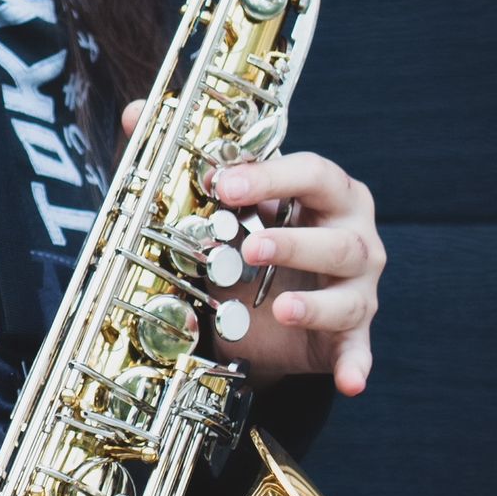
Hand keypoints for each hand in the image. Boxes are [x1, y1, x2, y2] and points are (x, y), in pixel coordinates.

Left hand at [121, 101, 385, 396]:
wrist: (265, 308)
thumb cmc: (253, 242)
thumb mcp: (221, 206)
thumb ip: (185, 160)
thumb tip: (137, 114)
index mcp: (324, 192)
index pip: (311, 173)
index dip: (269, 177)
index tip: (221, 185)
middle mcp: (352, 234)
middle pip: (337, 234)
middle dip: (293, 241)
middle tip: (247, 248)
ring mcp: (358, 285)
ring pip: (349, 289)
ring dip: (314, 302)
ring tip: (278, 309)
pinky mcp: (353, 332)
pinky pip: (359, 349)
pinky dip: (356, 365)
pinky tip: (350, 381)